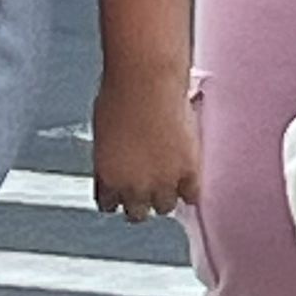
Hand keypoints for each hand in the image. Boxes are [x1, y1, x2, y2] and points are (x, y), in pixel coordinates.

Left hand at [93, 72, 198, 221]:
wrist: (146, 82)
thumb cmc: (120, 95)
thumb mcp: (103, 131)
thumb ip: (110, 154)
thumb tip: (118, 156)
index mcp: (107, 177)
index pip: (109, 205)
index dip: (117, 197)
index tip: (121, 193)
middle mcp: (133, 186)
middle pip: (137, 213)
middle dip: (140, 203)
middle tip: (146, 190)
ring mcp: (163, 181)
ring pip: (165, 207)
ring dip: (165, 197)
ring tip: (169, 185)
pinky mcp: (188, 172)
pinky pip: (192, 195)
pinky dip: (190, 190)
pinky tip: (189, 183)